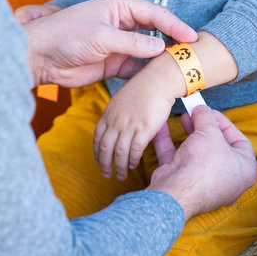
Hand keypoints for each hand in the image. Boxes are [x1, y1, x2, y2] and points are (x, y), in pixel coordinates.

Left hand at [23, 0, 197, 87]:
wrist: (41, 57)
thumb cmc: (66, 36)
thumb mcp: (101, 36)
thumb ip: (132, 43)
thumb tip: (159, 48)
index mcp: (120, 6)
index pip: (154, 13)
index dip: (174, 25)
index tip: (191, 38)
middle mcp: (123, 23)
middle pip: (155, 30)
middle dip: (172, 40)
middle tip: (190, 53)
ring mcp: (120, 43)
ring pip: (148, 50)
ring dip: (161, 58)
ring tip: (180, 67)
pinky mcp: (115, 62)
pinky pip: (137, 66)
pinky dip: (148, 72)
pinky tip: (160, 78)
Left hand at [93, 52, 183, 179]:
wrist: (159, 80)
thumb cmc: (144, 88)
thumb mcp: (122, 100)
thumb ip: (116, 114)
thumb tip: (116, 126)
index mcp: (109, 113)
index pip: (97, 138)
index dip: (97, 153)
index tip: (100, 161)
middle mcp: (116, 120)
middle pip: (105, 149)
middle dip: (105, 164)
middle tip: (107, 175)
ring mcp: (129, 125)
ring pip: (119, 152)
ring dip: (119, 167)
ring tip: (121, 175)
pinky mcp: (144, 128)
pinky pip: (135, 150)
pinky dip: (133, 160)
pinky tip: (135, 164)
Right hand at [147, 106, 256, 220]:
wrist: (177, 191)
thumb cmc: (204, 166)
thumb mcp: (210, 133)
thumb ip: (207, 118)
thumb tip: (202, 110)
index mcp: (244, 170)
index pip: (239, 142)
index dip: (225, 123)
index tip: (211, 112)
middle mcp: (226, 179)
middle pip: (216, 147)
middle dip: (204, 127)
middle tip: (195, 113)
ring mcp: (203, 183)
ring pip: (196, 153)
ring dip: (189, 134)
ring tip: (183, 117)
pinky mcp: (182, 183)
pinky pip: (177, 159)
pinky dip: (170, 143)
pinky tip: (162, 127)